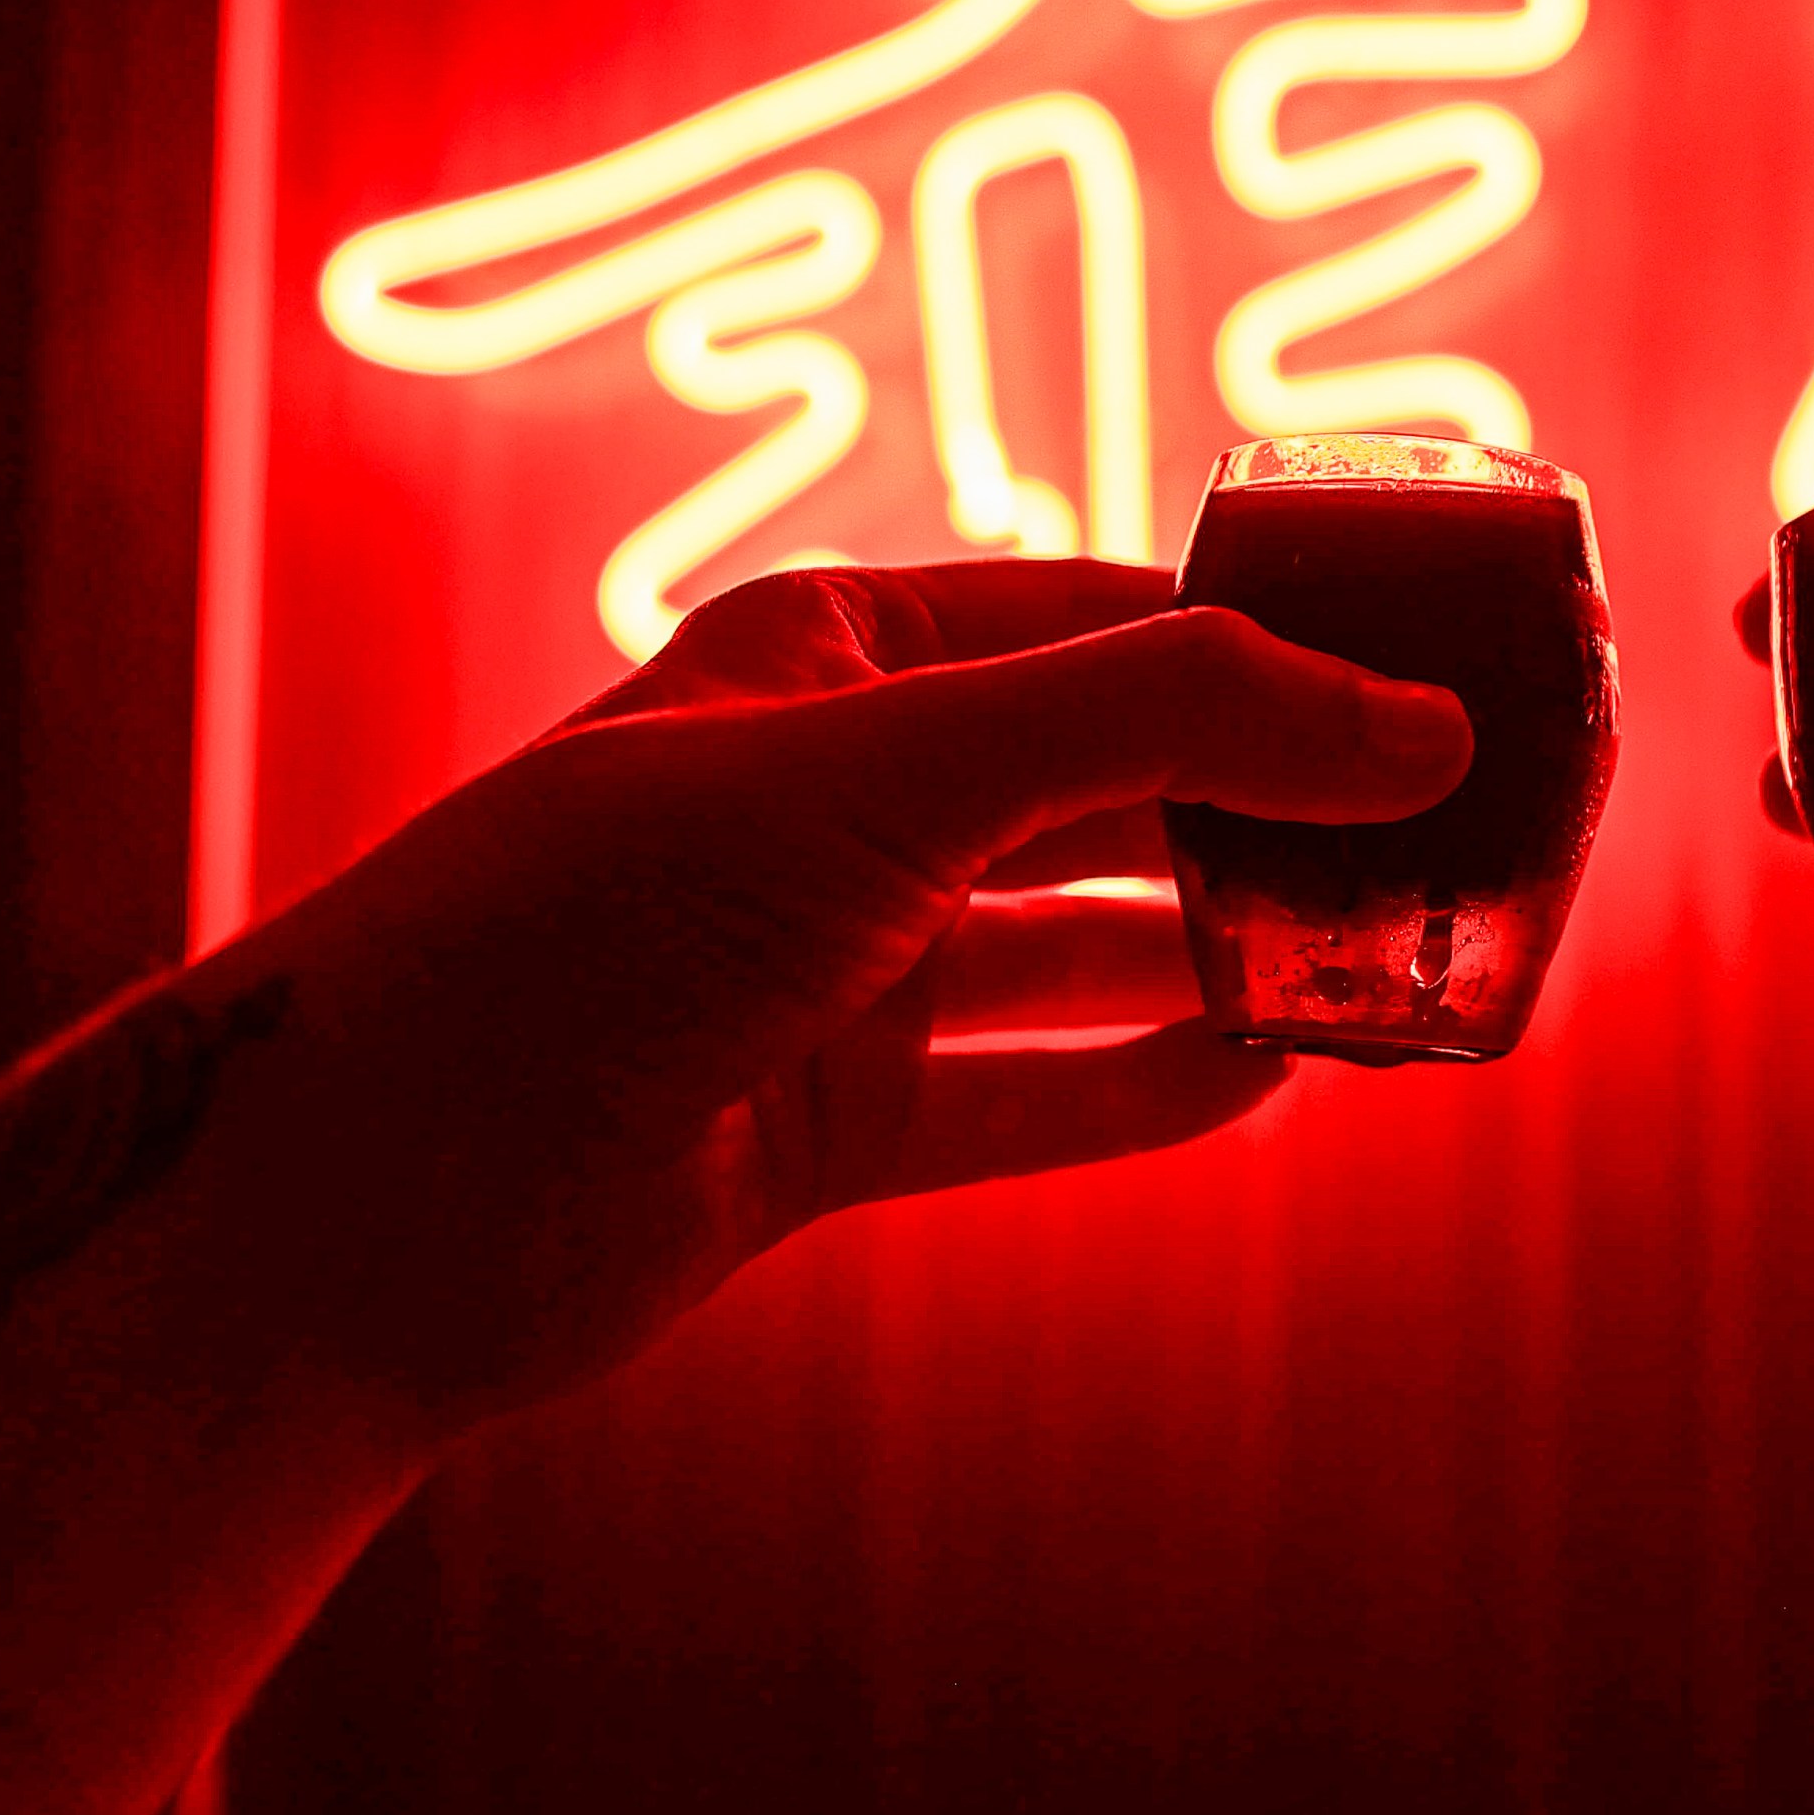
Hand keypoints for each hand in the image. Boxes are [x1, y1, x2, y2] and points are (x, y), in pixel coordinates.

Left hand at [212, 560, 1469, 1432]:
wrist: (368, 1199)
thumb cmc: (592, 924)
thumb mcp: (897, 769)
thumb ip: (1164, 726)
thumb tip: (1410, 727)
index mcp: (834, 655)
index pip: (1108, 615)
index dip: (1274, 649)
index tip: (1433, 695)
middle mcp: (842, 797)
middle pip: (1116, 783)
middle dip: (1272, 809)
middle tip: (1445, 840)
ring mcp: (839, 965)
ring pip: (1088, 947)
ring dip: (1230, 954)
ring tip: (1388, 966)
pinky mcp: (831, 1122)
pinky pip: (1036, 1094)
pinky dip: (1152, 1086)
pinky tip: (1274, 1081)